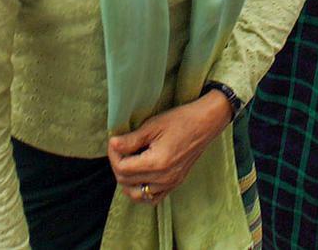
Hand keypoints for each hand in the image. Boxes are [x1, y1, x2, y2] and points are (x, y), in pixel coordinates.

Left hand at [107, 90, 231, 204]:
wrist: (204, 124)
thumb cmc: (180, 120)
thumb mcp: (152, 126)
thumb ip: (131, 140)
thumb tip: (112, 144)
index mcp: (157, 163)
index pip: (123, 169)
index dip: (113, 155)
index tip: (113, 142)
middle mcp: (163, 179)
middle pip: (127, 183)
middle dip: (117, 166)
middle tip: (118, 149)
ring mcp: (170, 184)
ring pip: (138, 195)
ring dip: (127, 182)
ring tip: (127, 162)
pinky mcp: (175, 184)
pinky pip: (152, 198)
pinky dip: (141, 190)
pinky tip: (140, 175)